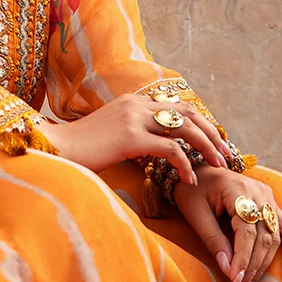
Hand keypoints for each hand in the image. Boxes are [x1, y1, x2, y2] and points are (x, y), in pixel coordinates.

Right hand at [42, 94, 230, 181]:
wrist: (54, 149)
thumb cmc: (80, 149)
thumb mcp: (112, 135)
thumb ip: (135, 135)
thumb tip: (155, 149)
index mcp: (134, 100)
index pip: (179, 105)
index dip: (201, 122)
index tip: (215, 141)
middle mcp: (137, 104)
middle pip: (189, 112)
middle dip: (213, 132)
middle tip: (227, 152)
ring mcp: (134, 118)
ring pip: (186, 127)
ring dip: (208, 146)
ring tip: (219, 164)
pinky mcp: (130, 137)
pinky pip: (170, 150)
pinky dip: (185, 165)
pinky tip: (190, 180)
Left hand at [173, 168, 281, 281]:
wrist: (198, 168)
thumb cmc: (192, 189)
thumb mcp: (195, 213)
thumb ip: (212, 240)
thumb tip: (228, 270)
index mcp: (239, 190)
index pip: (246, 232)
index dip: (242, 258)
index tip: (233, 281)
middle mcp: (260, 193)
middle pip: (263, 238)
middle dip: (251, 268)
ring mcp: (268, 199)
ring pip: (274, 238)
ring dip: (263, 266)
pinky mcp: (271, 205)